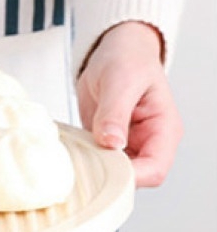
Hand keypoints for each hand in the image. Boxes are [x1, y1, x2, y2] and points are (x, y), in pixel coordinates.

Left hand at [76, 21, 182, 187]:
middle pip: (134, 179)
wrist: (115, 51)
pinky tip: (69, 159)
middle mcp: (148, 143)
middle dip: (109, 180)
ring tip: (72, 166)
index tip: (105, 172)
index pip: (155, 168)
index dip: (132, 177)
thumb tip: (112, 142)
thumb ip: (115, 113)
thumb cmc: (128, 59)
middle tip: (81, 172)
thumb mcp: (121, 81)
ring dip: (93, 174)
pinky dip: (84, 164)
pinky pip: (97, 164)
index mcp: (163, 130)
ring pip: (113, 175)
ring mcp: (127, 146)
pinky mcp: (107, 146)